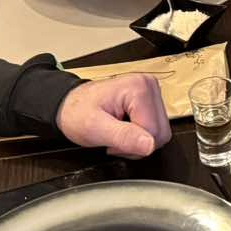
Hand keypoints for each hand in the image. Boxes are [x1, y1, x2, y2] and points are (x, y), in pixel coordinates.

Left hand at [54, 73, 172, 156]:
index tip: (113, 141)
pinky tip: (125, 130)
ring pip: (160, 133)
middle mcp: (149, 85)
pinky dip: (140, 136)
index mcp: (138, 88)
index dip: (133, 145)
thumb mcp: (95, 128)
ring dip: (139, 142)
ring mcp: (151, 92)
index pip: (153, 132)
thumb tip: (149, 145)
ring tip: (118, 134)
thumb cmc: (77, 112)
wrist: (70, 105)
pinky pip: (156, 128)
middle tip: (115, 139)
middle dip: (138, 144)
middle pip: (160, 132)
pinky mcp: (150, 100)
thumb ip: (124, 136)